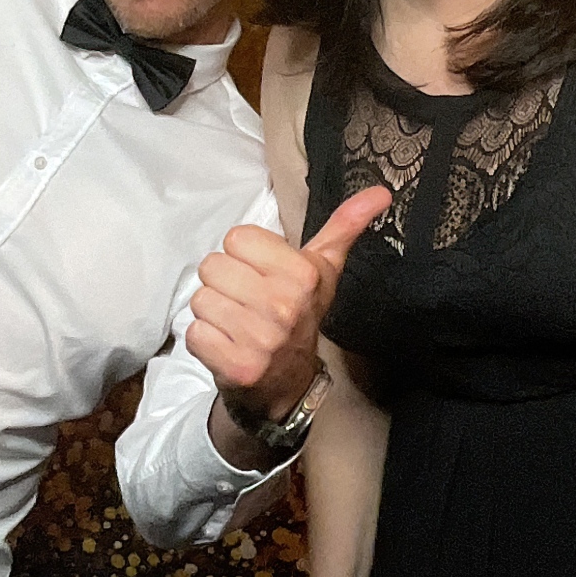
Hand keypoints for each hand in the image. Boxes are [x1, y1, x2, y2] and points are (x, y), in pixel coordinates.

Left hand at [187, 184, 390, 424]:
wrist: (288, 385)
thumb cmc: (300, 314)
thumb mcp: (324, 269)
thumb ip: (345, 226)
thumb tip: (381, 191)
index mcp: (304, 274)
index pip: (236, 237)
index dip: (245, 256)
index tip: (263, 276)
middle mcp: (284, 305)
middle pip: (213, 265)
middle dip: (225, 283)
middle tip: (248, 302)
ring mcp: (260, 339)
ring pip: (200, 299)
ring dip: (214, 312)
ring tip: (237, 323)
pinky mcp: (236, 365)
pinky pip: (194, 333)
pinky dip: (205, 340)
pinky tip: (227, 345)